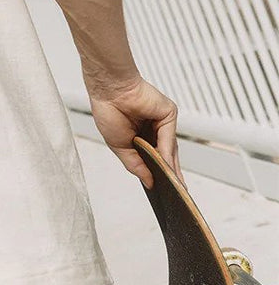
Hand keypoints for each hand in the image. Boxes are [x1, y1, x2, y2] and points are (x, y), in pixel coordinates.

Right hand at [87, 75, 185, 190]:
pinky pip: (169, 138)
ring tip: (174, 187)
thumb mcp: (119, 146)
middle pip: (166, 155)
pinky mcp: (169, 113)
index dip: (158, 174)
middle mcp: (154, 128)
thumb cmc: (108, 111)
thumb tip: (149, 182)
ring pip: (170, 148)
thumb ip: (135, 165)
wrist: (109, 90)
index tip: (164, 192)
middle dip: (170, 175)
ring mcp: (162, 121)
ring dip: (171, 168)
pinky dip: (167, 153)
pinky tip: (165, 167)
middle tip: (176, 194)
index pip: (154, 157)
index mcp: (141, 134)